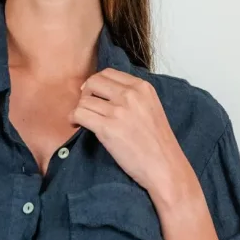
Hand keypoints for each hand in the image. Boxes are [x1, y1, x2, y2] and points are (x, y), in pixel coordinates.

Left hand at [72, 69, 190, 199]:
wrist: (165, 167)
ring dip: (79, 110)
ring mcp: (119, 111)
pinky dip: (74, 119)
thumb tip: (105, 93)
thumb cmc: (158, 144)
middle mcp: (131, 95)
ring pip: (84, 100)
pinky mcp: (107, 128)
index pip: (108, 73)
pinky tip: (77, 125)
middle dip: (86, 94)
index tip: (94, 95)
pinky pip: (79, 114)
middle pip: (93, 81)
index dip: (96, 84)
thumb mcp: (151, 108)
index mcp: (142, 87)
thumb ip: (133, 97)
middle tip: (87, 108)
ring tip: (82, 121)